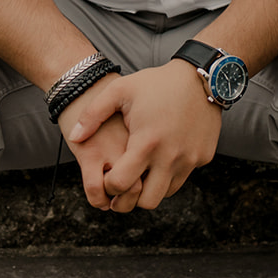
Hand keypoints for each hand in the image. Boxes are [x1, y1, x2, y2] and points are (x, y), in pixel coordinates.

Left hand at [63, 61, 222, 209]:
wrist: (201, 76)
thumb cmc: (157, 82)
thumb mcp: (120, 90)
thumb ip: (93, 114)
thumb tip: (74, 137)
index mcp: (146, 143)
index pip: (121, 185)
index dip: (109, 186)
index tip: (108, 175)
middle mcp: (170, 156)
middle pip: (146, 202)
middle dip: (130, 198)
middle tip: (124, 184)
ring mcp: (189, 159)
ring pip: (166, 194)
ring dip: (151, 187)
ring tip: (143, 169)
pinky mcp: (202, 157)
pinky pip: (182, 177)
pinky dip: (170, 174)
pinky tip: (163, 155)